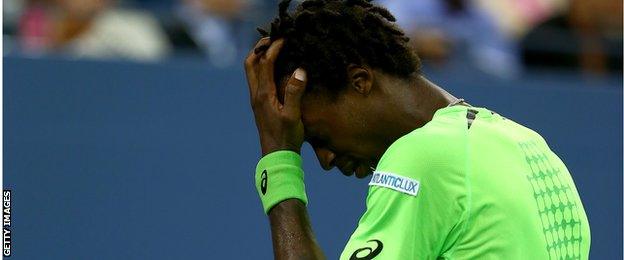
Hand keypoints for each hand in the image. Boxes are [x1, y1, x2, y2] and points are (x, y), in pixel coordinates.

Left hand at [244, 38, 306, 155]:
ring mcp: (256, 100)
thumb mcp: (293, 115)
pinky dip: (264, 68)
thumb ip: (295, 92)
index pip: (265, 63)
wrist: (277, 157)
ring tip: (275, 50)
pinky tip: (277, 70)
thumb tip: (299, 70)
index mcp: (263, 94)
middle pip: (251, 63)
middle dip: (260, 48)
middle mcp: (256, 94)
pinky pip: (257, 79)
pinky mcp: (260, 105)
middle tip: (274, 39)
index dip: (274, 48)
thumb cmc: (286, 138)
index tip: (285, 38)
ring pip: (252, 71)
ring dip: (260, 57)